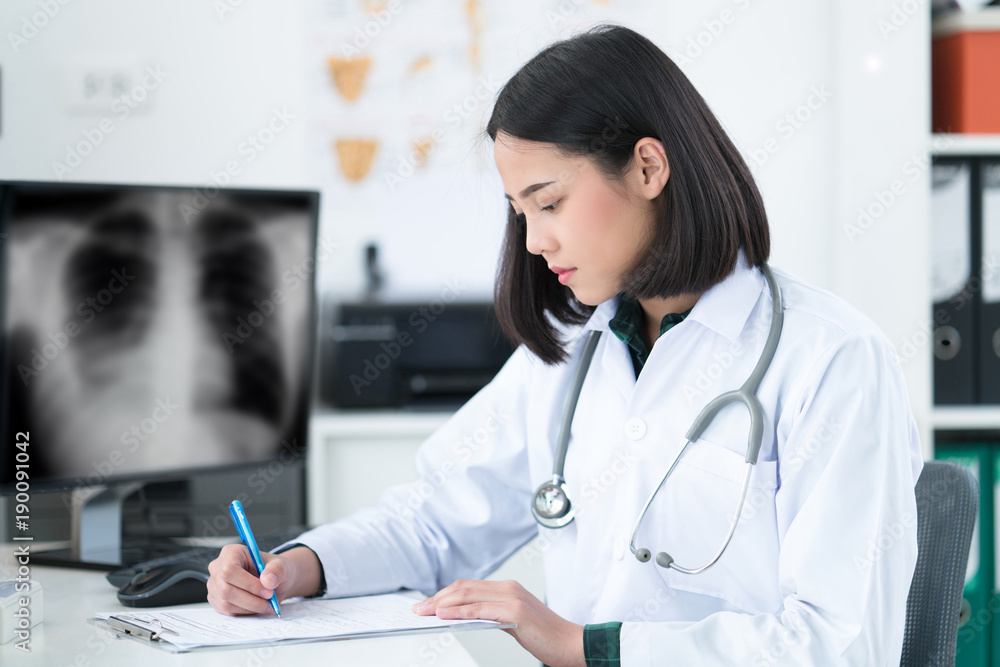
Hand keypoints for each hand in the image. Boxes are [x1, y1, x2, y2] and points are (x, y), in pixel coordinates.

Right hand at [206, 544, 320, 615]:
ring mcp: (215, 585)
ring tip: (268, 604)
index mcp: (231, 553)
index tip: (268, 592)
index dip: (249, 584)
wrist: (273, 582)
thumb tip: (268, 580)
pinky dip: (246, 612)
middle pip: (226, 589)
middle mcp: (218, 568)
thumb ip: (276, 570)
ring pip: (226, 603)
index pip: (229, 570)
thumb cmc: (274, 570)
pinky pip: (227, 611)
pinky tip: (258, 606)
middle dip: (251, 599)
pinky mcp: (217, 600)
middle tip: (271, 601)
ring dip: (250, 607)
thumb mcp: (281, 566)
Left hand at [412, 579, 584, 666]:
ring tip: (424, 612)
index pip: (467, 587)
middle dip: (436, 598)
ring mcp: (511, 597)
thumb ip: (490, 616)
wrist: (570, 644)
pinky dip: (458, 611)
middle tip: (417, 609)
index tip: (426, 605)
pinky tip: (444, 615)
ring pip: (467, 596)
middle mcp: (508, 588)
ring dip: (441, 604)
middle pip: (463, 588)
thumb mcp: (512, 623)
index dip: (444, 595)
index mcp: (507, 589)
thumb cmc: (544, 637)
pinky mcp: (515, 611)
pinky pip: (480, 610)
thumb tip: (462, 617)